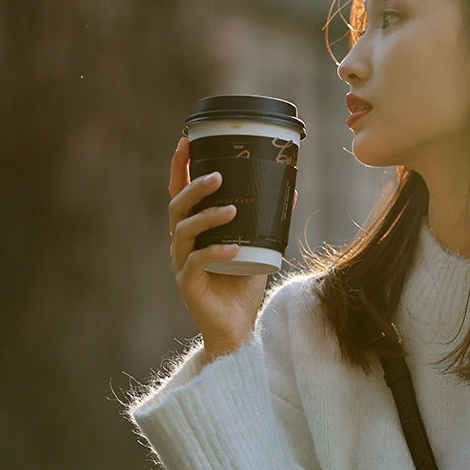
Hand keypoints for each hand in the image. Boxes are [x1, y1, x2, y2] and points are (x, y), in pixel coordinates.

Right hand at [168, 136, 268, 362]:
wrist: (236, 329)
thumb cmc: (242, 287)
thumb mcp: (260, 247)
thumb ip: (269, 220)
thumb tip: (292, 190)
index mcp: (194, 231)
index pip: (180, 192)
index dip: (180, 167)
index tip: (187, 141)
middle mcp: (182, 243)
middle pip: (177, 206)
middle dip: (195, 188)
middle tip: (218, 176)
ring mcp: (181, 263)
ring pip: (184, 231)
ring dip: (207, 217)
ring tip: (231, 209)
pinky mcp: (187, 284)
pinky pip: (196, 263)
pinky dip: (216, 253)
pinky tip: (234, 248)